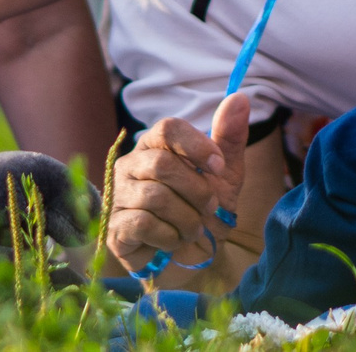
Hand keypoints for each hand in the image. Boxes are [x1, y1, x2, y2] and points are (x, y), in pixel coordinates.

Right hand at [105, 94, 247, 274]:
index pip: (168, 128)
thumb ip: (229, 137)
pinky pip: (144, 223)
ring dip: (187, 219)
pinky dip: (171, 236)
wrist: (196, 259)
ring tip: (193, 228)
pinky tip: (174, 241)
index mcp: (155, 147)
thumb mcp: (224, 175)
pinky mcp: (115, 228)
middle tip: (209, 208)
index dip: (197, 146)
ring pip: (155, 197)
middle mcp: (131, 166)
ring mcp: (119, 196)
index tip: (218, 168)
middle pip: (162, 164)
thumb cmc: (205, 211)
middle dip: (197, 191)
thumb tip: (240, 97)